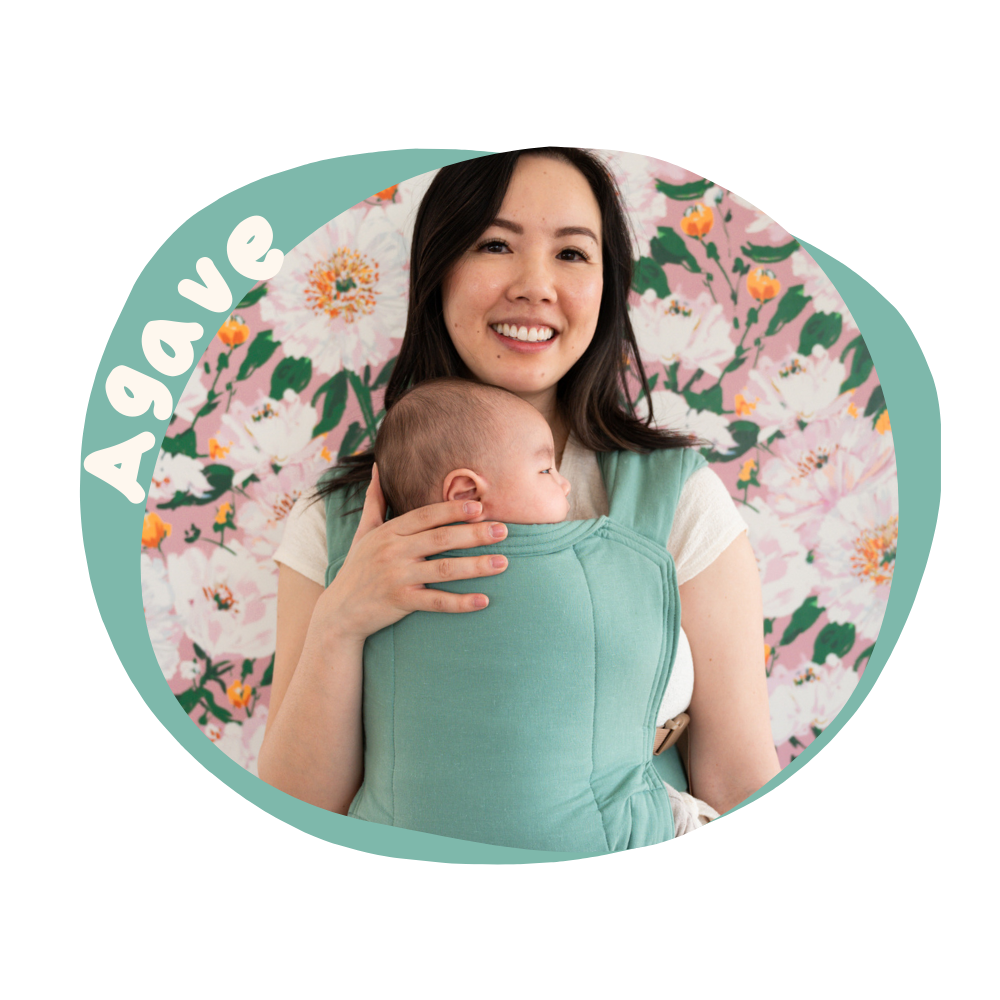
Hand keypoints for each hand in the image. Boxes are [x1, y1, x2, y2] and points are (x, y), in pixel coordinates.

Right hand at [316, 463, 508, 643]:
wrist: (339, 611)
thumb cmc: (358, 567)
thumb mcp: (364, 531)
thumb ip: (375, 500)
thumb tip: (375, 466)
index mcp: (389, 532)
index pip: (426, 516)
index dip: (452, 510)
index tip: (480, 507)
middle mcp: (393, 551)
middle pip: (440, 539)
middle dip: (474, 533)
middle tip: (503, 530)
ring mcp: (397, 577)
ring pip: (443, 570)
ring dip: (476, 566)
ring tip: (503, 562)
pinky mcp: (401, 602)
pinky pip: (436, 602)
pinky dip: (460, 602)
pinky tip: (484, 600)